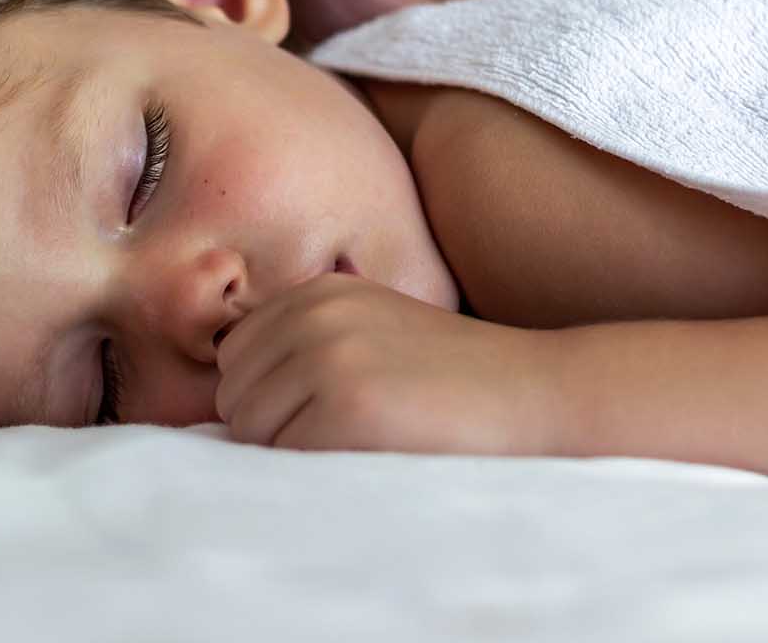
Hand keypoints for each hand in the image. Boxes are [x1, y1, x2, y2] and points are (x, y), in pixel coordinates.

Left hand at [215, 273, 565, 454]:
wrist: (540, 393)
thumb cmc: (457, 380)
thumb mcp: (375, 332)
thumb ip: (307, 348)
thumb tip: (227, 404)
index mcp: (317, 292)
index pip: (235, 357)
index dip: (268, 398)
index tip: (321, 414)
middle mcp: (313, 314)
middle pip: (233, 396)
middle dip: (273, 429)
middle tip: (344, 439)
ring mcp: (327, 356)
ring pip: (251, 431)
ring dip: (293, 454)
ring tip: (360, 446)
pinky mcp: (346, 407)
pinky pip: (286, 459)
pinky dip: (316, 473)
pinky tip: (369, 459)